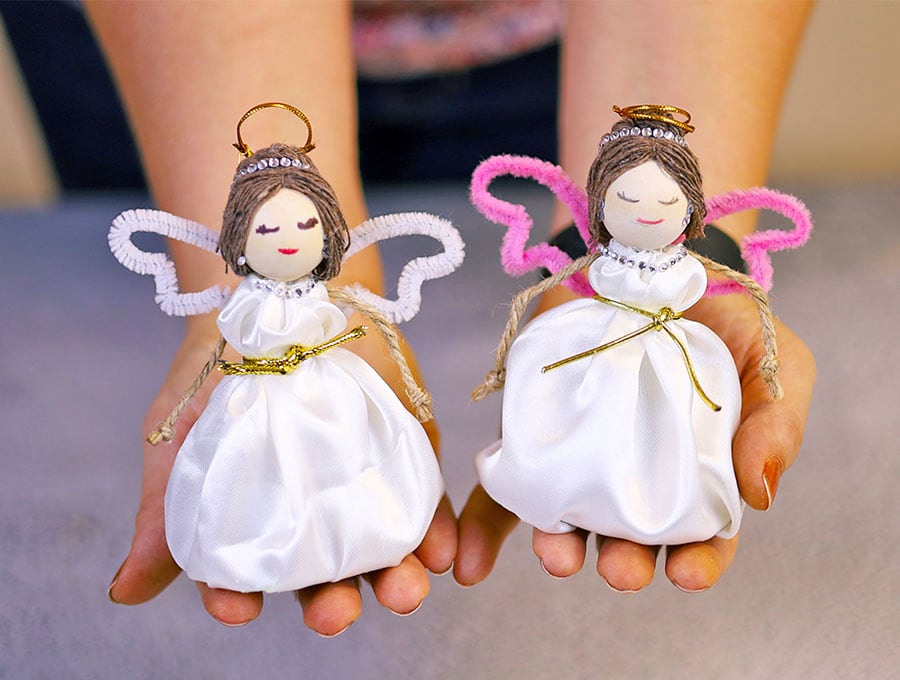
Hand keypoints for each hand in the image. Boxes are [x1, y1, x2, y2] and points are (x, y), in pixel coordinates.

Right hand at [108, 313, 456, 633]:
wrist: (282, 298)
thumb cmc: (221, 373)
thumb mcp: (181, 437)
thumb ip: (165, 513)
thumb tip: (124, 592)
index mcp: (256, 524)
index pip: (246, 577)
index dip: (239, 597)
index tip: (236, 607)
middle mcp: (313, 518)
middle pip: (324, 577)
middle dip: (331, 601)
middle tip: (333, 613)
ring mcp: (363, 487)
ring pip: (383, 550)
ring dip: (397, 578)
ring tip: (404, 592)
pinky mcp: (407, 455)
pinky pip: (426, 501)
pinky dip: (436, 529)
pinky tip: (442, 552)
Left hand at [454, 287, 814, 591]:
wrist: (658, 262)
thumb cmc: (728, 323)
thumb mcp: (776, 365)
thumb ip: (775, 426)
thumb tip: (760, 497)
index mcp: (697, 475)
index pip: (702, 536)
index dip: (699, 561)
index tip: (688, 572)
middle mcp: (635, 474)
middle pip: (627, 538)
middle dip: (623, 562)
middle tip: (620, 569)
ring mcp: (582, 450)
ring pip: (566, 517)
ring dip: (560, 547)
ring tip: (559, 555)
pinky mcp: (536, 424)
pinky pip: (507, 480)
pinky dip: (487, 525)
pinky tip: (470, 561)